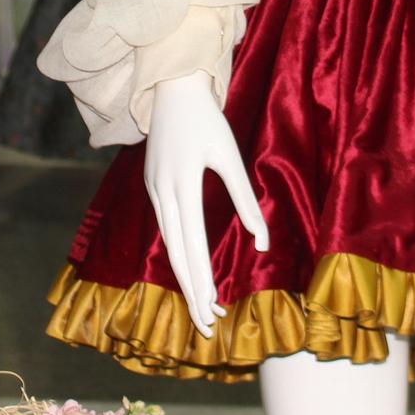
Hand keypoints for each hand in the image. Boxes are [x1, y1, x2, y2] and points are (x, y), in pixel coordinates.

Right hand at [144, 73, 268, 337]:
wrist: (171, 87)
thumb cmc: (208, 119)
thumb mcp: (230, 157)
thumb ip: (245, 200)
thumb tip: (262, 242)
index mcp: (182, 186)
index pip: (193, 246)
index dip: (202, 281)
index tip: (213, 310)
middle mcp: (162, 193)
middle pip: (176, 254)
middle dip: (191, 292)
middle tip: (206, 327)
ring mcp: (153, 190)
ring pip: (168, 245)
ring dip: (184, 278)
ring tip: (200, 308)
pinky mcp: (152, 186)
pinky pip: (165, 229)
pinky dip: (177, 255)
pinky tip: (188, 272)